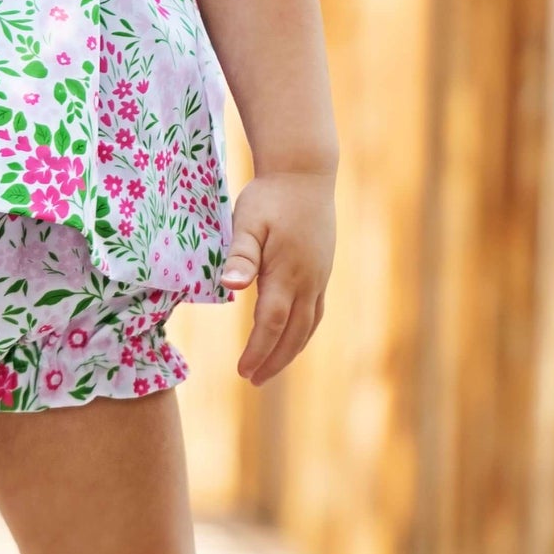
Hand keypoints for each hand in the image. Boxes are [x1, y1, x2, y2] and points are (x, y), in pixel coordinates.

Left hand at [220, 168, 336, 385]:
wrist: (305, 173)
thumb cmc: (269, 196)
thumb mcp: (246, 221)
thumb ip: (240, 254)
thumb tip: (231, 287)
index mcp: (287, 273)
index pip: (272, 324)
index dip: (258, 351)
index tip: (242, 371)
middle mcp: (308, 280)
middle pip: (294, 333)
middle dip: (274, 360)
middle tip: (253, 380)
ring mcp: (319, 276)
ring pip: (309, 325)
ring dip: (290, 350)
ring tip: (269, 369)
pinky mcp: (322, 270)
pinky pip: (315, 311)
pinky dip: (302, 331)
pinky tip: (290, 337)